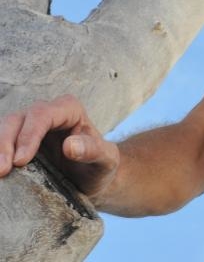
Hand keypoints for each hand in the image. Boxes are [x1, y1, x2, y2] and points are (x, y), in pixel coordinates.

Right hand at [0, 95, 119, 197]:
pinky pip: (0, 141)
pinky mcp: (17, 142)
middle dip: (5, 143)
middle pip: (17, 119)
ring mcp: (29, 127)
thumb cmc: (99, 166)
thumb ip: (93, 150)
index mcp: (70, 110)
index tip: (21, 161)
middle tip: (1, 171)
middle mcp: (47, 114)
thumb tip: (69, 145)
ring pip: (4, 128)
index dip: (29, 135)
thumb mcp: (106, 160)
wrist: (91, 180)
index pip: (43, 114)